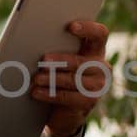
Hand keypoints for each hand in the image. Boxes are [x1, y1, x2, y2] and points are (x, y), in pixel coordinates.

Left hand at [31, 20, 109, 136]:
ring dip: (53, 79)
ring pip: (74, 80)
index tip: (70, 26)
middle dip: (62, 60)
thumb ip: (57, 48)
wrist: (63, 110)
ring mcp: (98, 86)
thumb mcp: (61, 61)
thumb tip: (35, 41)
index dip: (88, 28)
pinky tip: (36, 92)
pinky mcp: (90, 102)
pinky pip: (68, 97)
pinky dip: (50, 94)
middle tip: (44, 60)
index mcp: (95, 49)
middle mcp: (101, 66)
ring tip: (36, 79)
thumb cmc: (59, 76)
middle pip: (82, 61)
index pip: (100, 34)